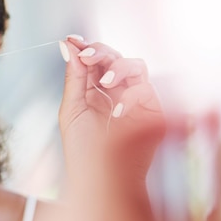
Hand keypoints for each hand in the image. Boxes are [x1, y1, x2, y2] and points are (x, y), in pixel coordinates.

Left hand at [58, 37, 164, 220]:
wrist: (99, 182)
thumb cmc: (83, 150)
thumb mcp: (72, 109)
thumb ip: (73, 77)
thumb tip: (69, 46)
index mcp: (94, 88)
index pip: (93, 60)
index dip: (85, 46)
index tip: (73, 39)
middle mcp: (116, 90)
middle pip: (115, 56)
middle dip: (100, 52)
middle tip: (86, 56)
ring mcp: (135, 99)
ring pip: (136, 65)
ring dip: (118, 67)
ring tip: (103, 82)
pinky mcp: (152, 111)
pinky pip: (146, 90)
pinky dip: (130, 96)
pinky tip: (116, 113)